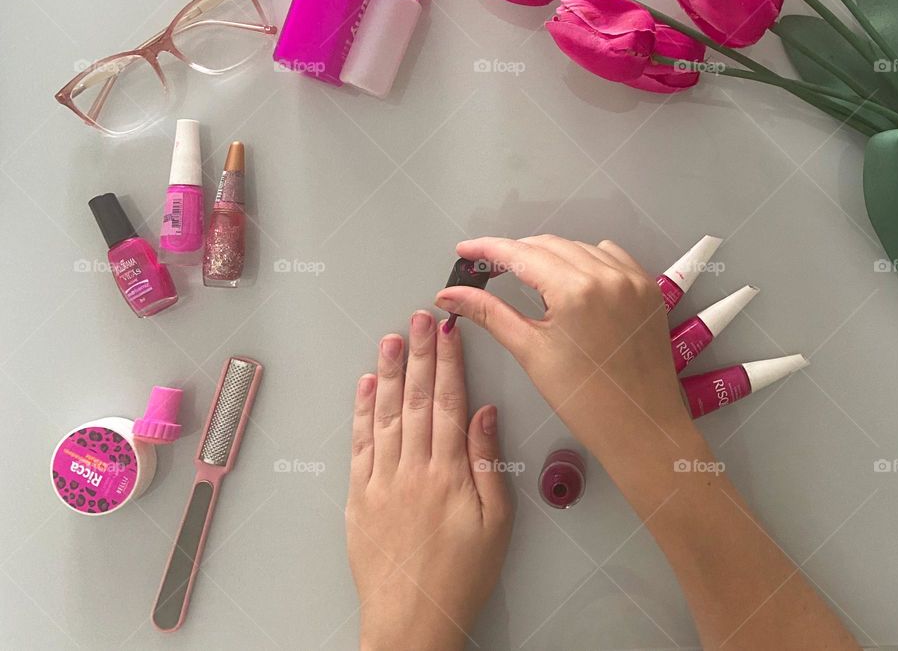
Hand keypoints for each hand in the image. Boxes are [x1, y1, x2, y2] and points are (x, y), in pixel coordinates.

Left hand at [346, 311, 512, 650]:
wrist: (412, 621)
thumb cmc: (460, 577)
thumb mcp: (496, 524)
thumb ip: (488, 463)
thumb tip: (484, 414)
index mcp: (448, 473)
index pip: (447, 402)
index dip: (447, 362)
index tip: (448, 331)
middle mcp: (411, 469)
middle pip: (414, 398)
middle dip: (418, 353)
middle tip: (419, 318)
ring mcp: (381, 480)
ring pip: (384, 413)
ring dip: (387, 371)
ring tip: (391, 338)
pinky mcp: (360, 496)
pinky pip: (359, 444)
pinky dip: (360, 411)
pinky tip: (364, 386)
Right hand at [434, 236, 699, 506]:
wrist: (641, 427)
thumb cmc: (587, 400)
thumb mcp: (530, 351)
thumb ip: (489, 313)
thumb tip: (450, 295)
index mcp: (576, 291)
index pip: (520, 254)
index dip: (487, 249)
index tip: (465, 251)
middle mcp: (607, 276)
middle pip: (547, 245)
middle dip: (514, 253)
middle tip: (487, 269)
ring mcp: (631, 280)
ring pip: (577, 248)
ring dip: (548, 255)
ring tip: (525, 276)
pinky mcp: (646, 288)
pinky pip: (609, 256)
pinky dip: (584, 259)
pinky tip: (570, 278)